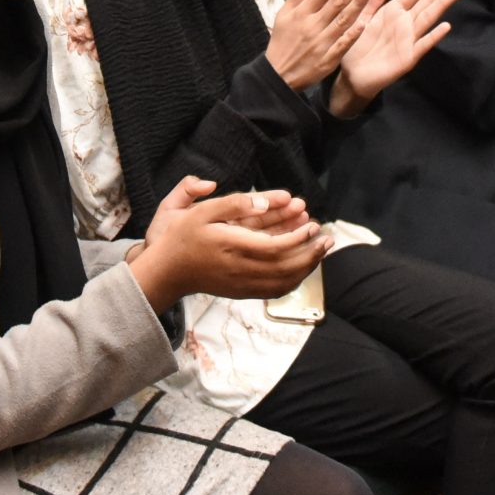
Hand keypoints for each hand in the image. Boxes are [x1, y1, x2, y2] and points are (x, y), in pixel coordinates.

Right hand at [130, 178, 328, 309]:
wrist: (167, 273)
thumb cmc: (182, 238)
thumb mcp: (202, 211)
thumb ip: (233, 204)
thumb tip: (263, 202)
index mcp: (233, 248)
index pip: (276, 247)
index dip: (298, 238)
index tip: (312, 224)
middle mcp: (241, 271)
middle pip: (287, 268)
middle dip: (311, 253)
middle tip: (328, 238)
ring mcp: (242, 285)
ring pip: (284, 282)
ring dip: (307, 267)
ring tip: (321, 251)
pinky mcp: (242, 293)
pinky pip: (275, 290)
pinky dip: (294, 279)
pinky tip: (302, 267)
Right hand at [265, 0, 375, 88]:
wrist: (278, 74)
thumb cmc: (282, 41)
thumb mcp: (283, 15)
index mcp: (302, 12)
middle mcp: (312, 25)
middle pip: (336, 1)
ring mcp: (321, 42)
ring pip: (342, 20)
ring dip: (357, 4)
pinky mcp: (327, 59)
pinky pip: (342, 44)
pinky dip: (353, 34)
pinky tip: (365, 22)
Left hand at [331, 0, 466, 111]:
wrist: (351, 75)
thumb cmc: (357, 45)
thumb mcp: (363, 16)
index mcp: (394, 11)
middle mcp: (405, 23)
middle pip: (429, 0)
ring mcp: (408, 40)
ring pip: (428, 18)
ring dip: (442, 4)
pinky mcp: (407, 58)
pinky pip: (421, 45)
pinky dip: (433, 36)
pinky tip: (445, 26)